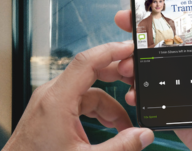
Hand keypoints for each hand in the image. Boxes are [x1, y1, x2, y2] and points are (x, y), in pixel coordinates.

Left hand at [4, 42, 153, 149]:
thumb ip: (119, 147)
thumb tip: (142, 136)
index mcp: (56, 100)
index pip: (87, 62)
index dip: (111, 51)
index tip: (130, 49)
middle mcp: (50, 95)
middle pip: (89, 73)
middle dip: (116, 79)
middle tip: (137, 88)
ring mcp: (49, 103)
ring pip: (87, 92)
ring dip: (109, 106)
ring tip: (124, 127)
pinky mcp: (49, 112)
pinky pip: (79, 102)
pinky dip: (96, 112)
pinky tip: (107, 128)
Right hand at [114, 8, 191, 149]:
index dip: (173, 11)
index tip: (153, 6)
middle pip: (166, 39)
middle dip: (143, 30)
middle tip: (126, 24)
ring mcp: (181, 81)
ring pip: (152, 62)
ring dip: (134, 59)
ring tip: (126, 63)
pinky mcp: (169, 100)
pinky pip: (149, 89)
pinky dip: (136, 87)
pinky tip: (133, 89)